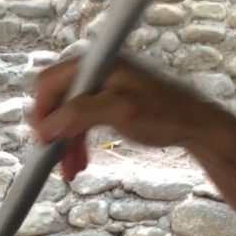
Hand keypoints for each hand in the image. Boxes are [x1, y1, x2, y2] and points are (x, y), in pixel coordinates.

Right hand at [32, 56, 210, 182]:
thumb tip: (46, 126)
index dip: (41, 111)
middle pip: (56, 100)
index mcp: (97, 65)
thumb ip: (79, 114)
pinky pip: (81, 122)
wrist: (193, 125)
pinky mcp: (107, 103)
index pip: (50, 82)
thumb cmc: (164, 114)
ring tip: (70, 169)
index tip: (43, 140)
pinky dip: (77, 142)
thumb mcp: (119, 112)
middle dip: (53, 131)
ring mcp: (101, 88)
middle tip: (54, 158)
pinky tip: (79, 161)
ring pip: (67, 116)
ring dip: (64, 142)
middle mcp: (96, 72)